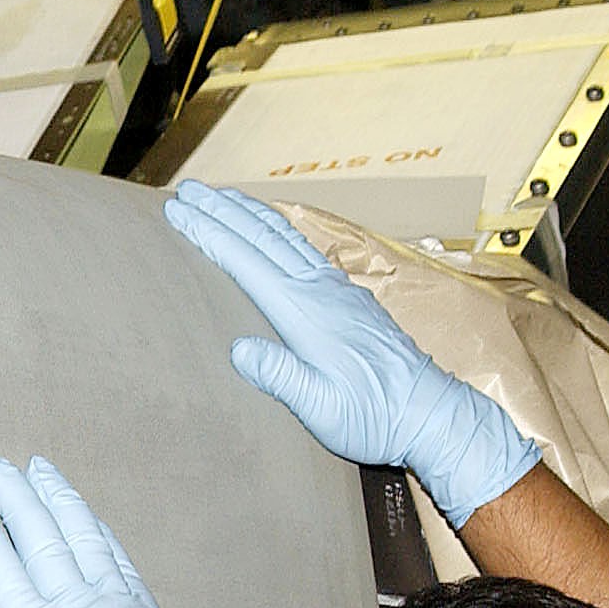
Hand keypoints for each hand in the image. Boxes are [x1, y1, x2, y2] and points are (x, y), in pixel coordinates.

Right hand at [165, 182, 539, 527]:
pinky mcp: (349, 298)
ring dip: (249, 214)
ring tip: (222, 197)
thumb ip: (282, 376)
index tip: (179, 212)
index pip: (246, 262)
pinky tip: (273, 229)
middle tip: (188, 191)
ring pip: (285, 237)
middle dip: (222, 211)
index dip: (209, 234)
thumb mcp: (323, 408)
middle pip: (262, 238)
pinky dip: (278, 229)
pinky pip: (304, 249)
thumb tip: (239, 349)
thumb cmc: (375, 416)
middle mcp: (320, 291)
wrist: (429, 412)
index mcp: (304, 312)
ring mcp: (337, 290)